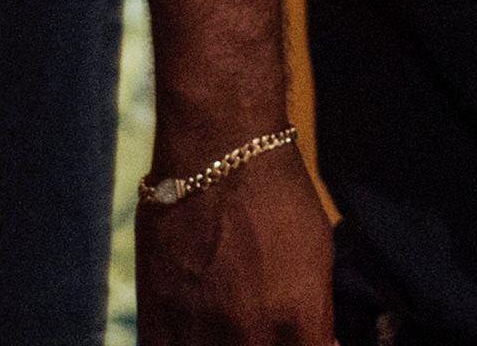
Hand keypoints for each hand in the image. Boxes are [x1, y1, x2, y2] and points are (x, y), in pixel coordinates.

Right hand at [134, 149, 337, 345]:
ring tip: (228, 322)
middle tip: (261, 325)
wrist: (218, 149)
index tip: (303, 338)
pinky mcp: (157, 322)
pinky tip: (195, 333)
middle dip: (264, 344)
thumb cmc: (276, 195)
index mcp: (299, 324)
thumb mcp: (318, 256)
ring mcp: (200, 334)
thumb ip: (315, 313)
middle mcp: (250, 338)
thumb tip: (319, 344)